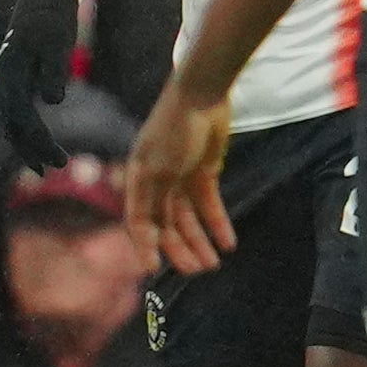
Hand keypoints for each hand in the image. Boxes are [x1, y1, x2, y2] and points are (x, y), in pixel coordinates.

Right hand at [0, 0, 79, 171]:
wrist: (42, 3)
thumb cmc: (53, 24)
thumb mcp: (58, 45)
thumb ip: (54, 71)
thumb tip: (53, 100)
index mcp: (10, 74)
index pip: (23, 118)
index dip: (40, 142)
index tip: (58, 160)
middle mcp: (2, 81)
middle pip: (13, 125)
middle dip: (34, 149)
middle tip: (59, 166)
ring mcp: (3, 83)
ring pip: (10, 123)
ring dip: (26, 146)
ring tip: (45, 169)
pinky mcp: (12, 84)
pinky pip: (14, 114)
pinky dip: (24, 133)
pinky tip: (36, 147)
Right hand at [124, 76, 236, 274]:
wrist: (203, 95)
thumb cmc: (174, 130)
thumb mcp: (159, 169)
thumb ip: (152, 202)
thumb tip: (144, 234)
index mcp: (139, 181)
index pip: (139, 222)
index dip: (145, 246)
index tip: (153, 270)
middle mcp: (157, 183)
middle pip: (167, 224)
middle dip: (180, 249)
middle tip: (197, 271)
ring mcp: (181, 177)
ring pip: (189, 218)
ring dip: (200, 241)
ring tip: (213, 264)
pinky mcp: (204, 172)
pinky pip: (209, 204)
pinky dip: (217, 223)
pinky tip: (228, 242)